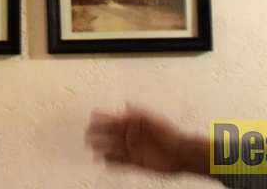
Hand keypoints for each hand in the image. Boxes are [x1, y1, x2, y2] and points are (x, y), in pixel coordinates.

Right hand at [85, 103, 206, 175]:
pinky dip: (111, 161)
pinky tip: (103, 161)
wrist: (179, 153)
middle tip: (87, 133)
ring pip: (111, 148)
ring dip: (101, 148)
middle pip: (109, 134)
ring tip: (91, 148)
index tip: (92, 115)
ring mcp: (132, 149)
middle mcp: (130, 136)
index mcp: (133, 124)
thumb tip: (126, 104)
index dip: (102, 118)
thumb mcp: (153, 119)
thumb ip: (138, 112)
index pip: (113, 119)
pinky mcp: (135, 162)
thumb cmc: (169, 134)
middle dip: (97, 133)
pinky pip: (119, 162)